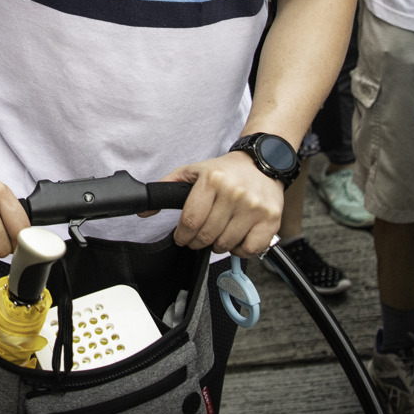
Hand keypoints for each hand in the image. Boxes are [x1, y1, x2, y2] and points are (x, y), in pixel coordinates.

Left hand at [155, 151, 284, 256]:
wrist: (262, 163)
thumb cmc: (226, 171)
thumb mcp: (194, 171)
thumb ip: (166, 188)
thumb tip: (144, 210)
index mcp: (212, 180)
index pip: (190, 221)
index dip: (182, 236)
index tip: (182, 237)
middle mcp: (234, 193)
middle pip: (206, 236)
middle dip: (198, 241)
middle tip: (200, 236)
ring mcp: (254, 207)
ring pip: (226, 245)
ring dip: (218, 245)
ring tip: (219, 232)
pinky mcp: (270, 219)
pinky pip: (249, 249)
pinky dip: (239, 250)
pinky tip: (236, 237)